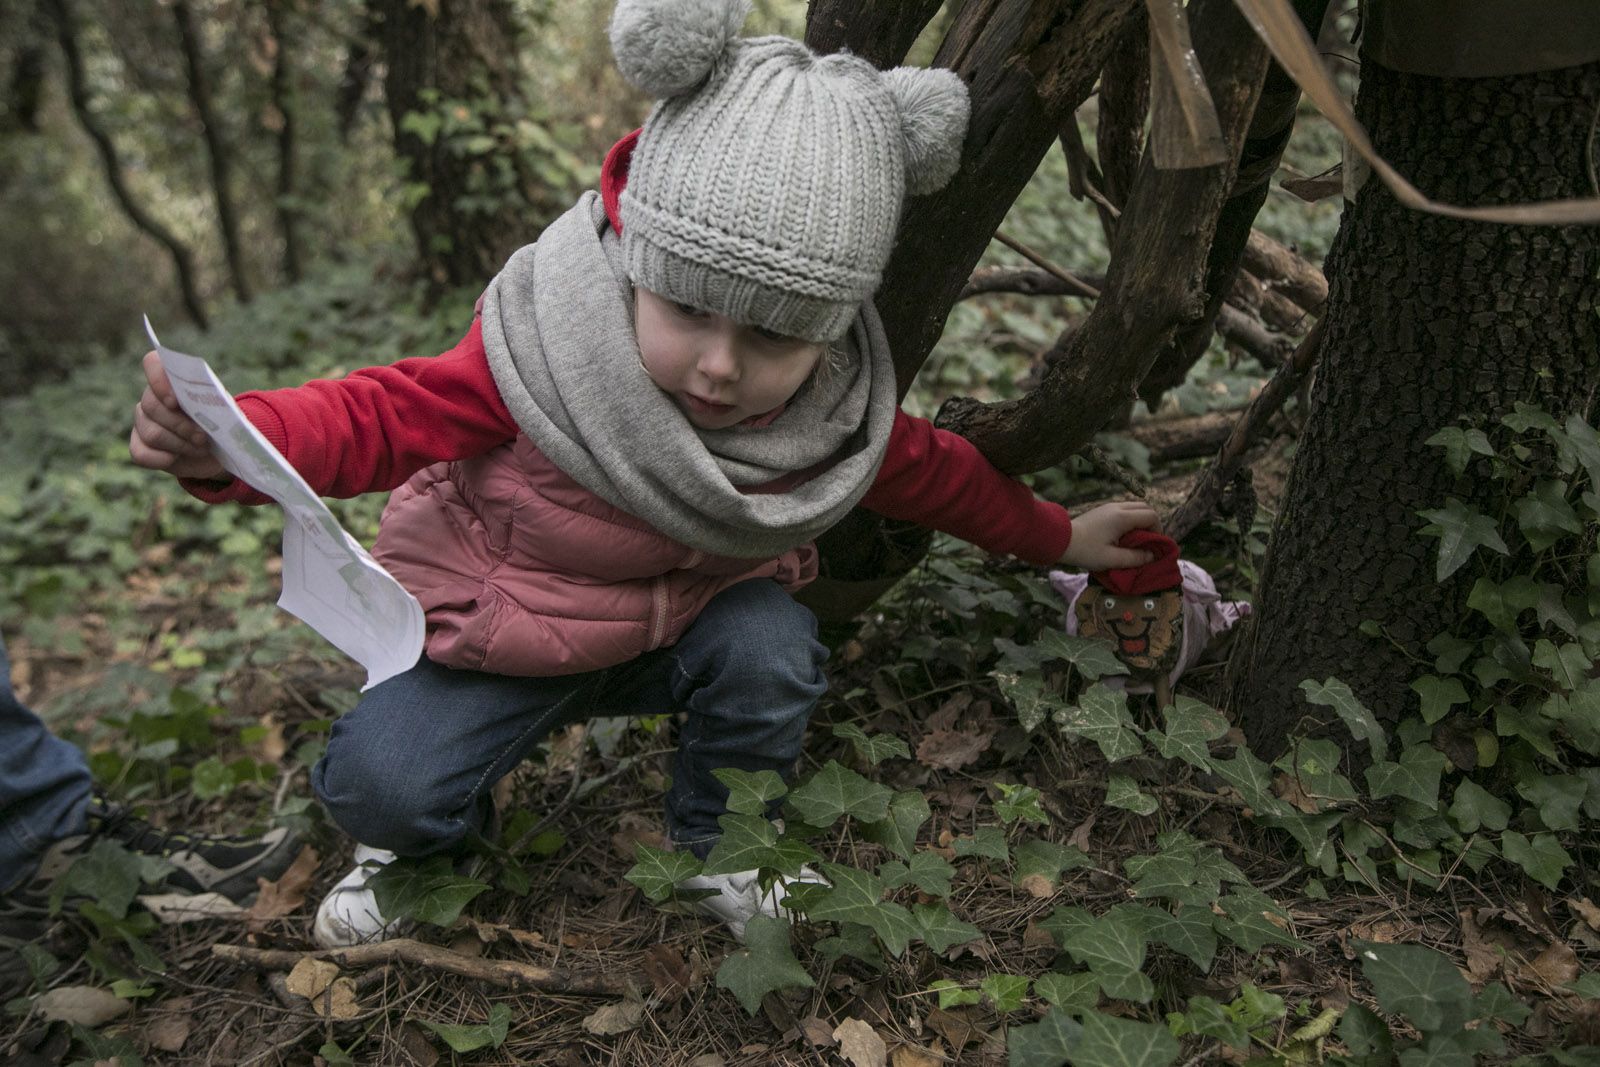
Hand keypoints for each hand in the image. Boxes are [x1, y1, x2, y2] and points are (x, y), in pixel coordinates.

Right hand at [129, 350, 227, 480]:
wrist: (221, 453)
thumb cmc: (223, 425)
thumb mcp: (226, 410)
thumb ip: (214, 401)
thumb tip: (203, 407)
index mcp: (172, 381)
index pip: (152, 363)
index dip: (158, 379)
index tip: (174, 400)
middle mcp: (152, 398)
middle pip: (152, 406)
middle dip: (180, 424)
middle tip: (203, 437)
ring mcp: (143, 422)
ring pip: (151, 433)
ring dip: (179, 444)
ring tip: (200, 447)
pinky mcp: (140, 446)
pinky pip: (140, 453)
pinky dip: (160, 459)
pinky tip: (174, 459)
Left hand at [1059, 499, 1160, 570]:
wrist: (1059, 539)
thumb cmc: (1085, 551)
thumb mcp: (1112, 559)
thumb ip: (1135, 558)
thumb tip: (1152, 555)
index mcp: (1122, 517)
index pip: (1151, 516)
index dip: (1158, 530)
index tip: (1153, 546)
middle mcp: (1117, 507)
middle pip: (1145, 508)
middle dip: (1151, 524)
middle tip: (1147, 542)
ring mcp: (1109, 506)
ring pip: (1135, 507)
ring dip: (1140, 521)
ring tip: (1135, 540)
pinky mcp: (1102, 510)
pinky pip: (1124, 510)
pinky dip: (1130, 519)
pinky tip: (1123, 535)